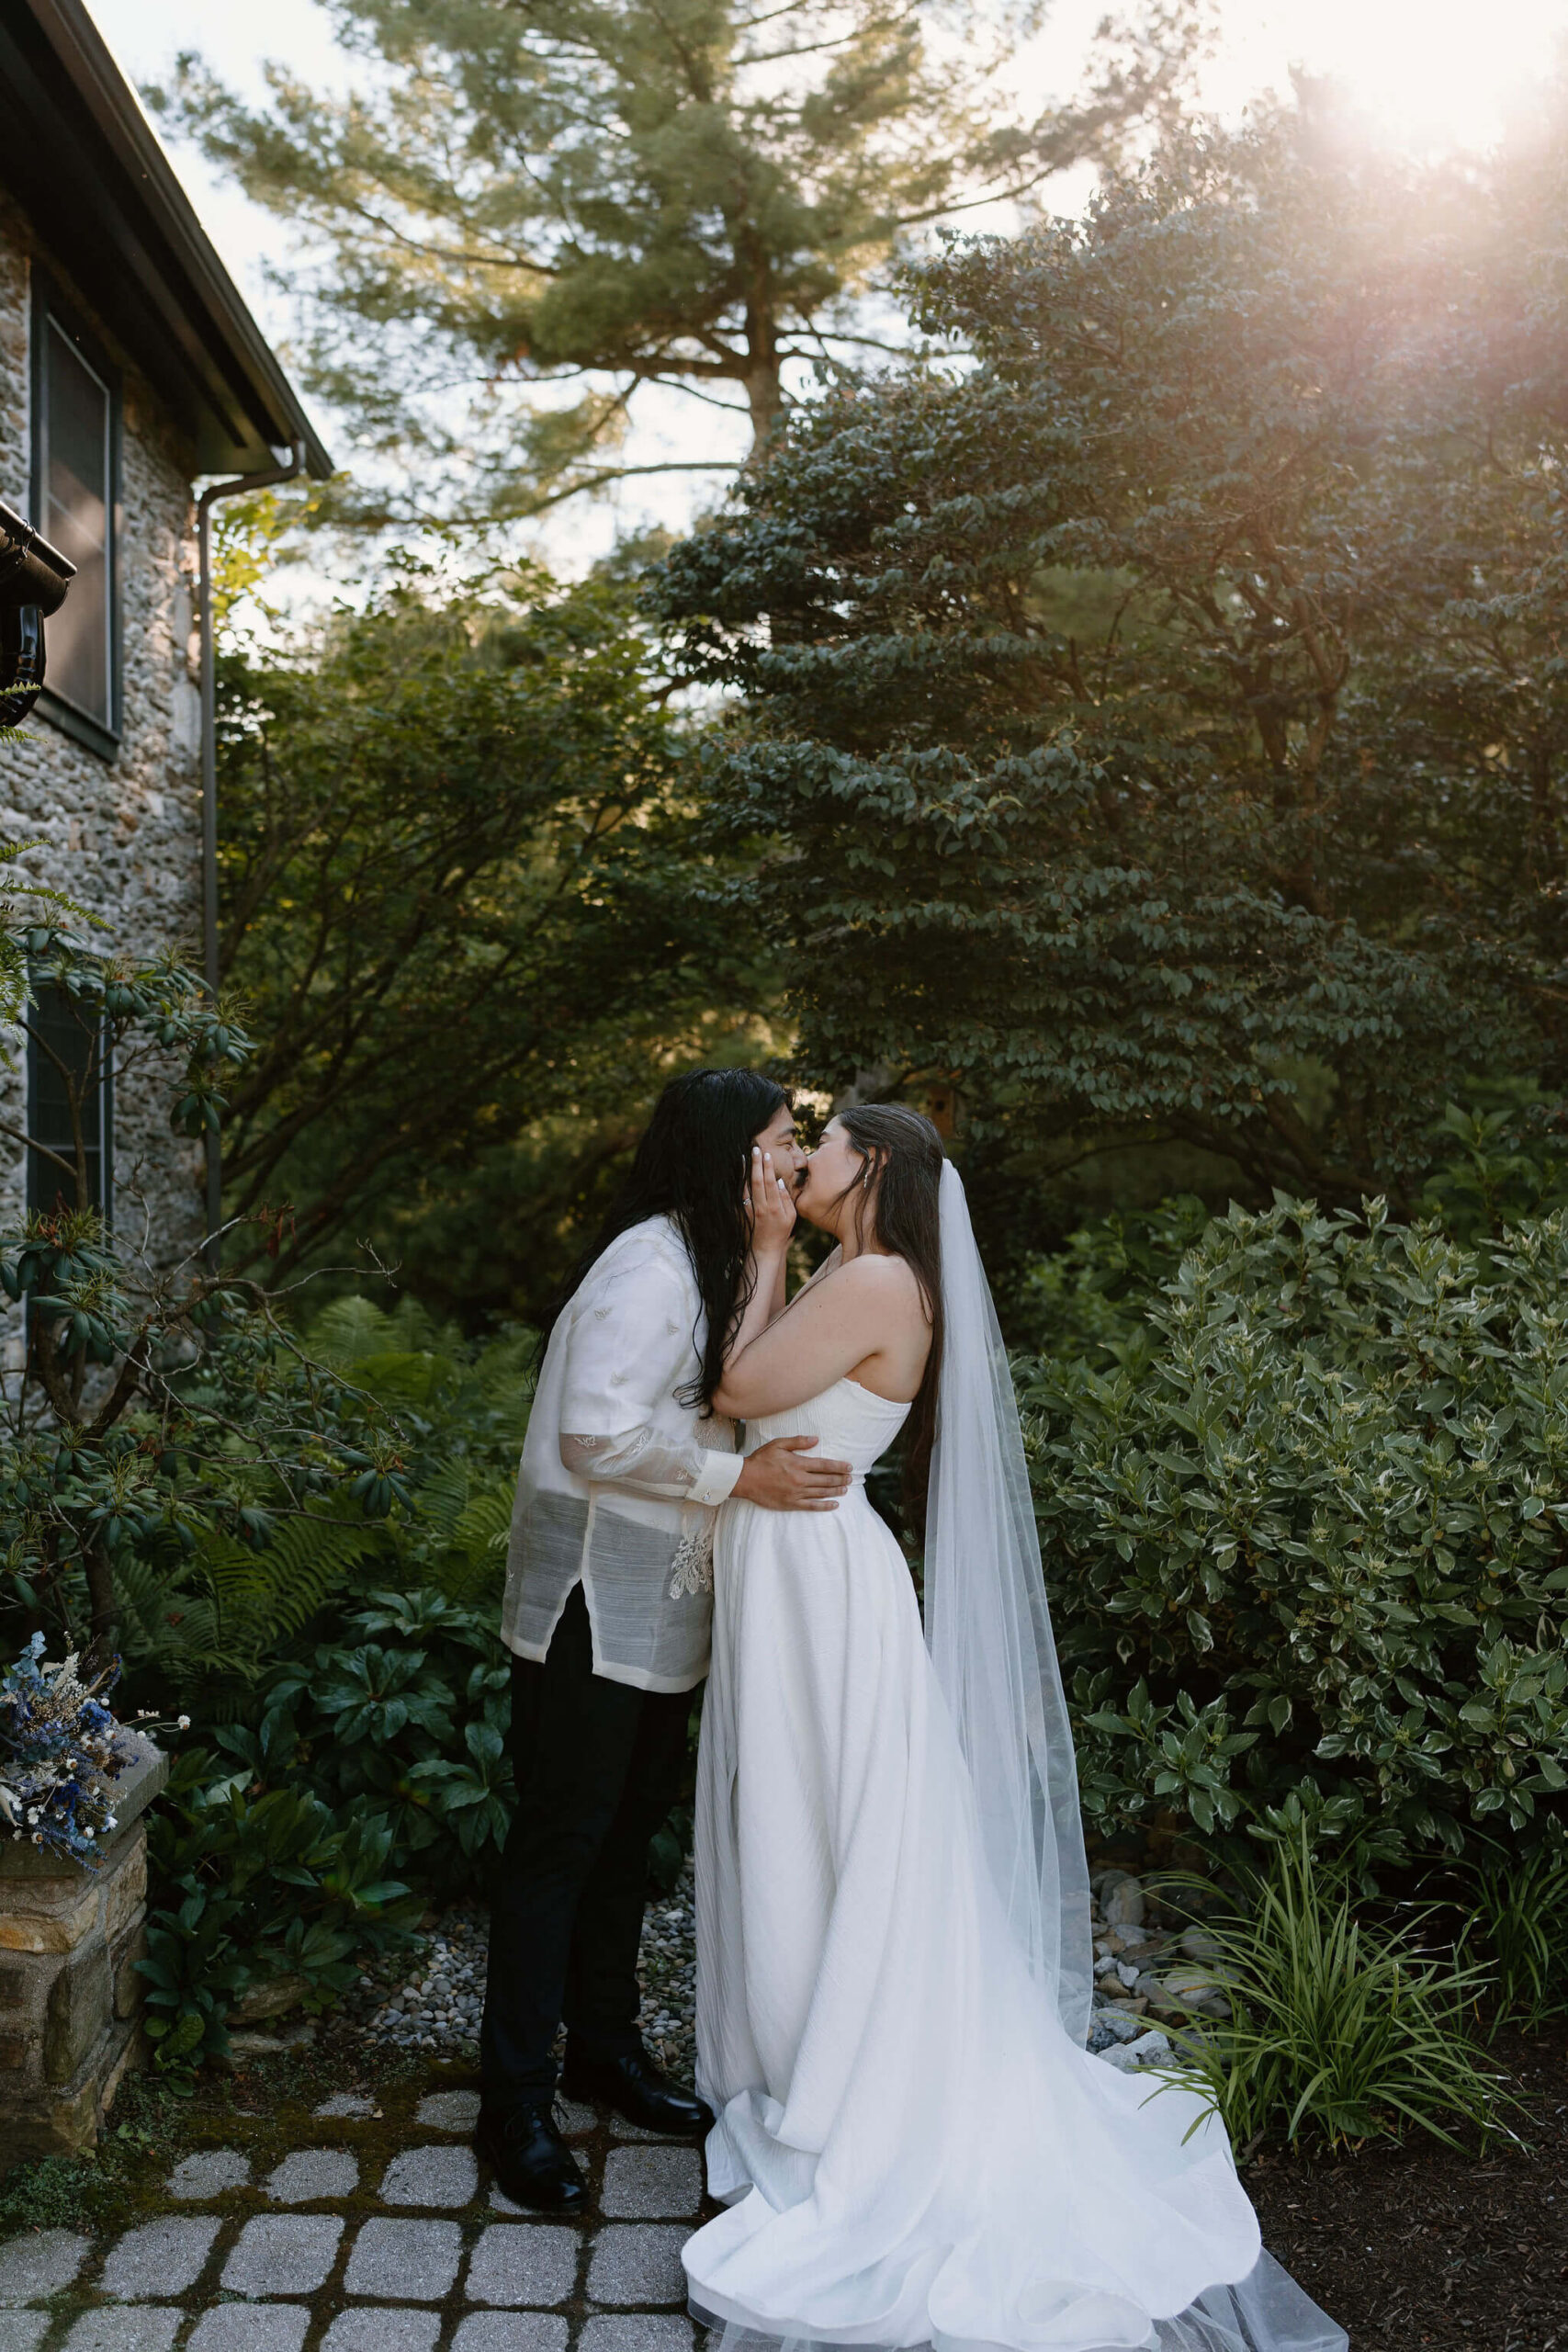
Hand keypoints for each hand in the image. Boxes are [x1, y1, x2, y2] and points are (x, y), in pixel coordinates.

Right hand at [733, 1435, 851, 1510]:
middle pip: (826, 1479)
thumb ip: (798, 1442)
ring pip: (821, 1492)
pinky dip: (825, 1505)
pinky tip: (834, 1504)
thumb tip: (816, 1439)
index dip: (839, 1466)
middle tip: (850, 1478)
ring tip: (845, 1489)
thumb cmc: (761, 1460)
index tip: (849, 1467)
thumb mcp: (778, 1444)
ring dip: (835, 1491)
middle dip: (840, 1479)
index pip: (824, 1465)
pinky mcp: (791, 1503)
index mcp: (798, 1463)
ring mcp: (796, 1493)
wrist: (745, 1479)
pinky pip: (812, 1506)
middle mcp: (800, 1479)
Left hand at [746, 1142, 796, 1259]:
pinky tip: (738, 1174)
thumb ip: (786, 1198)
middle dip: (756, 1164)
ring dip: (744, 1171)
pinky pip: (740, 1196)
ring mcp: (749, 1211)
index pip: (770, 1182)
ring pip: (745, 1187)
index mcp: (774, 1208)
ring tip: (743, 1157)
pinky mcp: (742, 1214)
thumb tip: (778, 1181)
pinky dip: (738, 1184)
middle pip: (757, 1181)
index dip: (768, 1167)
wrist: (764, 1250)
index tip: (767, 1155)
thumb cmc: (781, 1233)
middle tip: (755, 1149)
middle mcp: (760, 1208)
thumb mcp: (791, 1217)